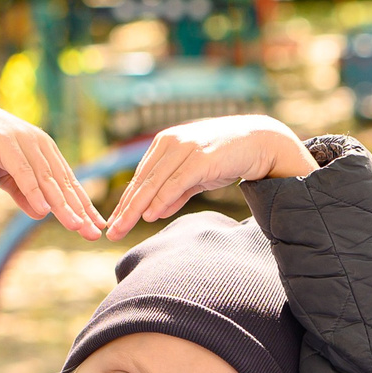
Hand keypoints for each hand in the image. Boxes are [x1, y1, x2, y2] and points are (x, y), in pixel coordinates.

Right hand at [0, 95, 103, 237]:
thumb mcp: (7, 174)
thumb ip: (23, 193)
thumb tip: (41, 215)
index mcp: (44, 150)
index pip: (68, 182)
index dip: (84, 205)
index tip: (98, 227)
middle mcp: (40, 144)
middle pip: (63, 183)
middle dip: (80, 210)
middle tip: (94, 233)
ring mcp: (24, 142)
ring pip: (47, 180)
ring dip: (62, 205)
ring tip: (76, 226)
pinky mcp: (6, 143)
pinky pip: (24, 172)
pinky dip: (34, 191)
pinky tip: (45, 210)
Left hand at [101, 115, 317, 238]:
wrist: (259, 140)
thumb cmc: (226, 156)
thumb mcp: (196, 175)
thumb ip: (175, 192)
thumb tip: (154, 212)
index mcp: (164, 144)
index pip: (140, 178)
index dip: (125, 202)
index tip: (114, 223)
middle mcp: (170, 143)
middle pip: (141, 182)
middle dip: (125, 209)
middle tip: (111, 232)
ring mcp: (185, 149)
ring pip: (154, 183)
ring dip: (136, 208)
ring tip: (122, 228)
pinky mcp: (200, 158)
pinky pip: (175, 182)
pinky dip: (161, 199)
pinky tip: (150, 215)